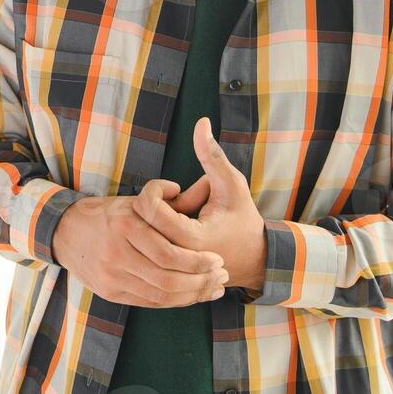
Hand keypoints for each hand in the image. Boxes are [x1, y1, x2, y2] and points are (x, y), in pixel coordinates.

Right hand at [51, 190, 227, 307]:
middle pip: (167, 279)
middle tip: (221, 277)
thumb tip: (204, 188)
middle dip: (200, 282)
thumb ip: (168, 201)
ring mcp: (111, 276)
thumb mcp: (135, 201)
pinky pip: (148, 302)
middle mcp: (116, 254)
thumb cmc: (107, 213)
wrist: (66, 232)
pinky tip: (191, 295)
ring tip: (213, 289)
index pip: (169, 253)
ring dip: (192, 295)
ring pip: (160, 296)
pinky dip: (173, 301)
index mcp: (125, 226)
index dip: (197, 261)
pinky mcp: (109, 292)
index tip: (218, 260)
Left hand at [133, 117, 267, 292]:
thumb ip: (213, 155)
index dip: (154, 189)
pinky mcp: (165, 270)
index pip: (149, 208)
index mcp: (191, 239)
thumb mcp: (232, 184)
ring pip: (139, 237)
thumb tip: (202, 122)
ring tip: (173, 216)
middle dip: (151, 203)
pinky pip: (144, 249)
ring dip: (150, 219)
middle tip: (171, 200)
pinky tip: (170, 229)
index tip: (173, 186)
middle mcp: (176, 257)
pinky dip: (152, 232)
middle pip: (138, 222)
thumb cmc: (243, 218)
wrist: (254, 259)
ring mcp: (169, 267)